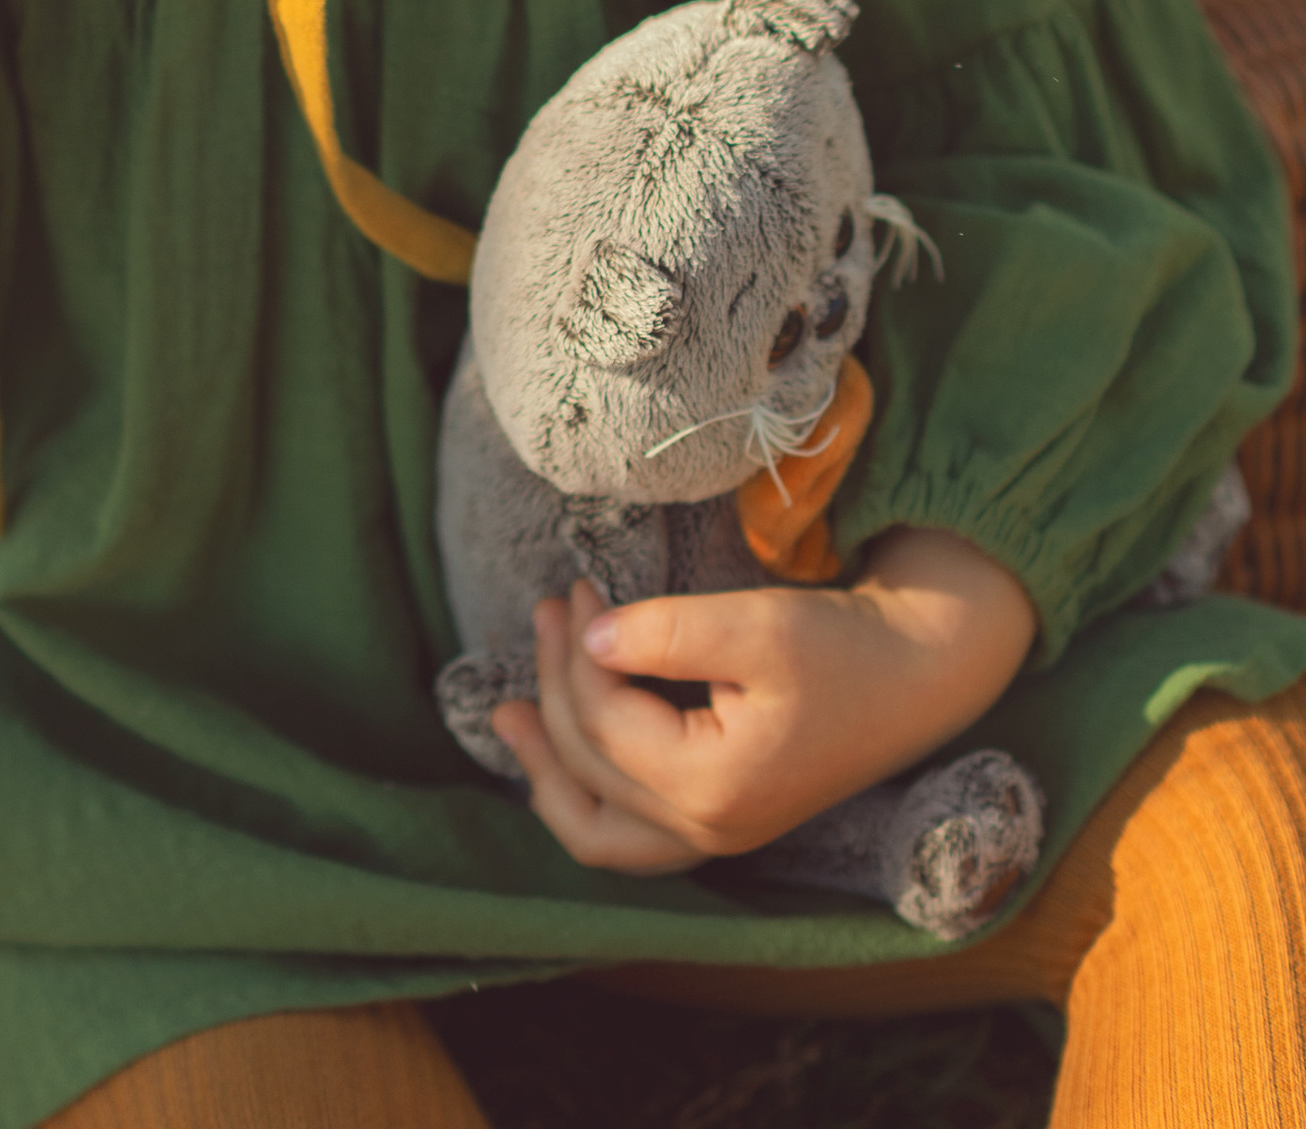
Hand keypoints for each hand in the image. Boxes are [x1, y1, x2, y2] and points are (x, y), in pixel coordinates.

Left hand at [491, 529, 1036, 875]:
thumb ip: (664, 632)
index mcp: (713, 788)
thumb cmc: (842, 647)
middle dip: (556, 684)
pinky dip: (587, 796)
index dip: (575, 650)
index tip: (577, 585)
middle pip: (591, 767)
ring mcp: (716, 835)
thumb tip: (587, 640)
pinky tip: (564, 754)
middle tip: (551, 607)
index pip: (603, 723)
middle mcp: (709, 831)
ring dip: (549, 771)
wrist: (915, 676)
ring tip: (507, 717)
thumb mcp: (755, 624)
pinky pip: (631, 835)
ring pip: (600, 832)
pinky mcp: (723, 818)